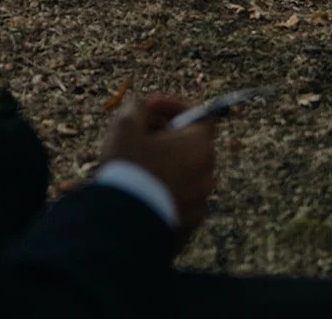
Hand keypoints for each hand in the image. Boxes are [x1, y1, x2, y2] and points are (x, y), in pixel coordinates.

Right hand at [99, 95, 214, 243]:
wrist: (124, 224)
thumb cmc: (129, 167)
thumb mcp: (127, 123)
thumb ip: (139, 107)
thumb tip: (143, 108)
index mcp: (200, 146)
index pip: (198, 114)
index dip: (172, 105)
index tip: (149, 107)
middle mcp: (207, 174)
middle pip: (190, 144)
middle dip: (165, 133)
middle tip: (139, 133)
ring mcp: (200, 203)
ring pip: (184, 172)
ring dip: (165, 162)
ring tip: (136, 163)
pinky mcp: (189, 226)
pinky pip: (179, 198)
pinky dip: (164, 189)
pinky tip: (140, 189)